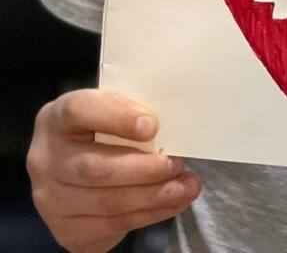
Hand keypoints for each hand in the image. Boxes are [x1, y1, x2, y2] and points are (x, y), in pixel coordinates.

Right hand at [27, 89, 200, 252]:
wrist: (73, 170)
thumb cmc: (101, 130)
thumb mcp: (109, 110)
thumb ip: (129, 112)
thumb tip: (171, 126)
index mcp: (55, 118)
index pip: (80, 110)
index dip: (117, 116)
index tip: (153, 124)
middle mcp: (45, 160)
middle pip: (95, 168)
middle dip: (144, 169)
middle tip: (178, 163)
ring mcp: (51, 200)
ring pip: (107, 203)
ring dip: (154, 196)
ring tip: (186, 186)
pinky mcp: (66, 230)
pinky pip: (112, 226)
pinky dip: (149, 215)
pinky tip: (172, 203)